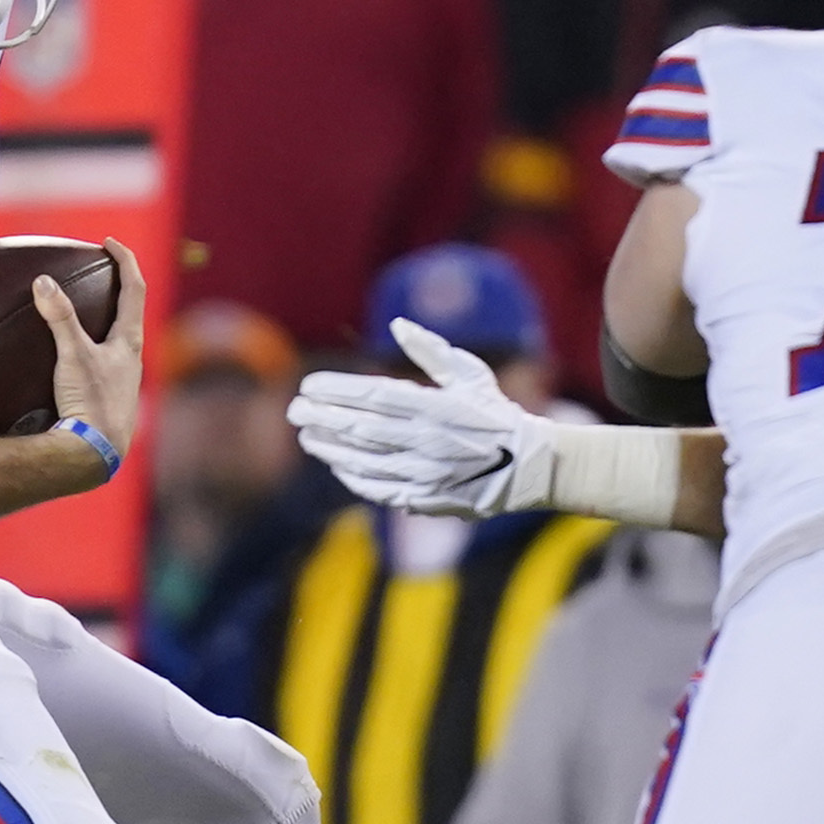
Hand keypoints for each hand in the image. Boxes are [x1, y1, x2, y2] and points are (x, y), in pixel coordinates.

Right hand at [38, 246, 145, 476]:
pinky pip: (107, 361)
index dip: (124, 260)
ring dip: (109, 319)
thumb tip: (43, 282)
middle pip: (132, 311)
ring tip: (89, 310)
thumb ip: (59, 319)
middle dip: (119, 287)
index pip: (134, 288)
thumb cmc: (92, 403)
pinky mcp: (112, 397)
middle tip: (102, 271)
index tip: (109, 243)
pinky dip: (96, 346)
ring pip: (121, 338)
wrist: (98, 453)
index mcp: (129, 341)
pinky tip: (79, 357)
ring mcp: (124, 379)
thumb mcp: (73, 357)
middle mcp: (133, 358)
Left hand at [287, 319, 552, 514]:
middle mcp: (428, 441)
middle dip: (322, 418)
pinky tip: (335, 463)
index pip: (374, 396)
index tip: (308, 385)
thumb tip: (398, 325)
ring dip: (329, 448)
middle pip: (361, 428)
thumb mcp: (472, 375)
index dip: (337, 391)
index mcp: (437, 407)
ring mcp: (425, 473)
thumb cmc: (496, 415)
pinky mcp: (426, 498)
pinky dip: (352, 476)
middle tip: (294, 410)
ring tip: (306, 437)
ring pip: (364, 460)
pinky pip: (378, 488)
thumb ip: (432, 351)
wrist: (529, 468)